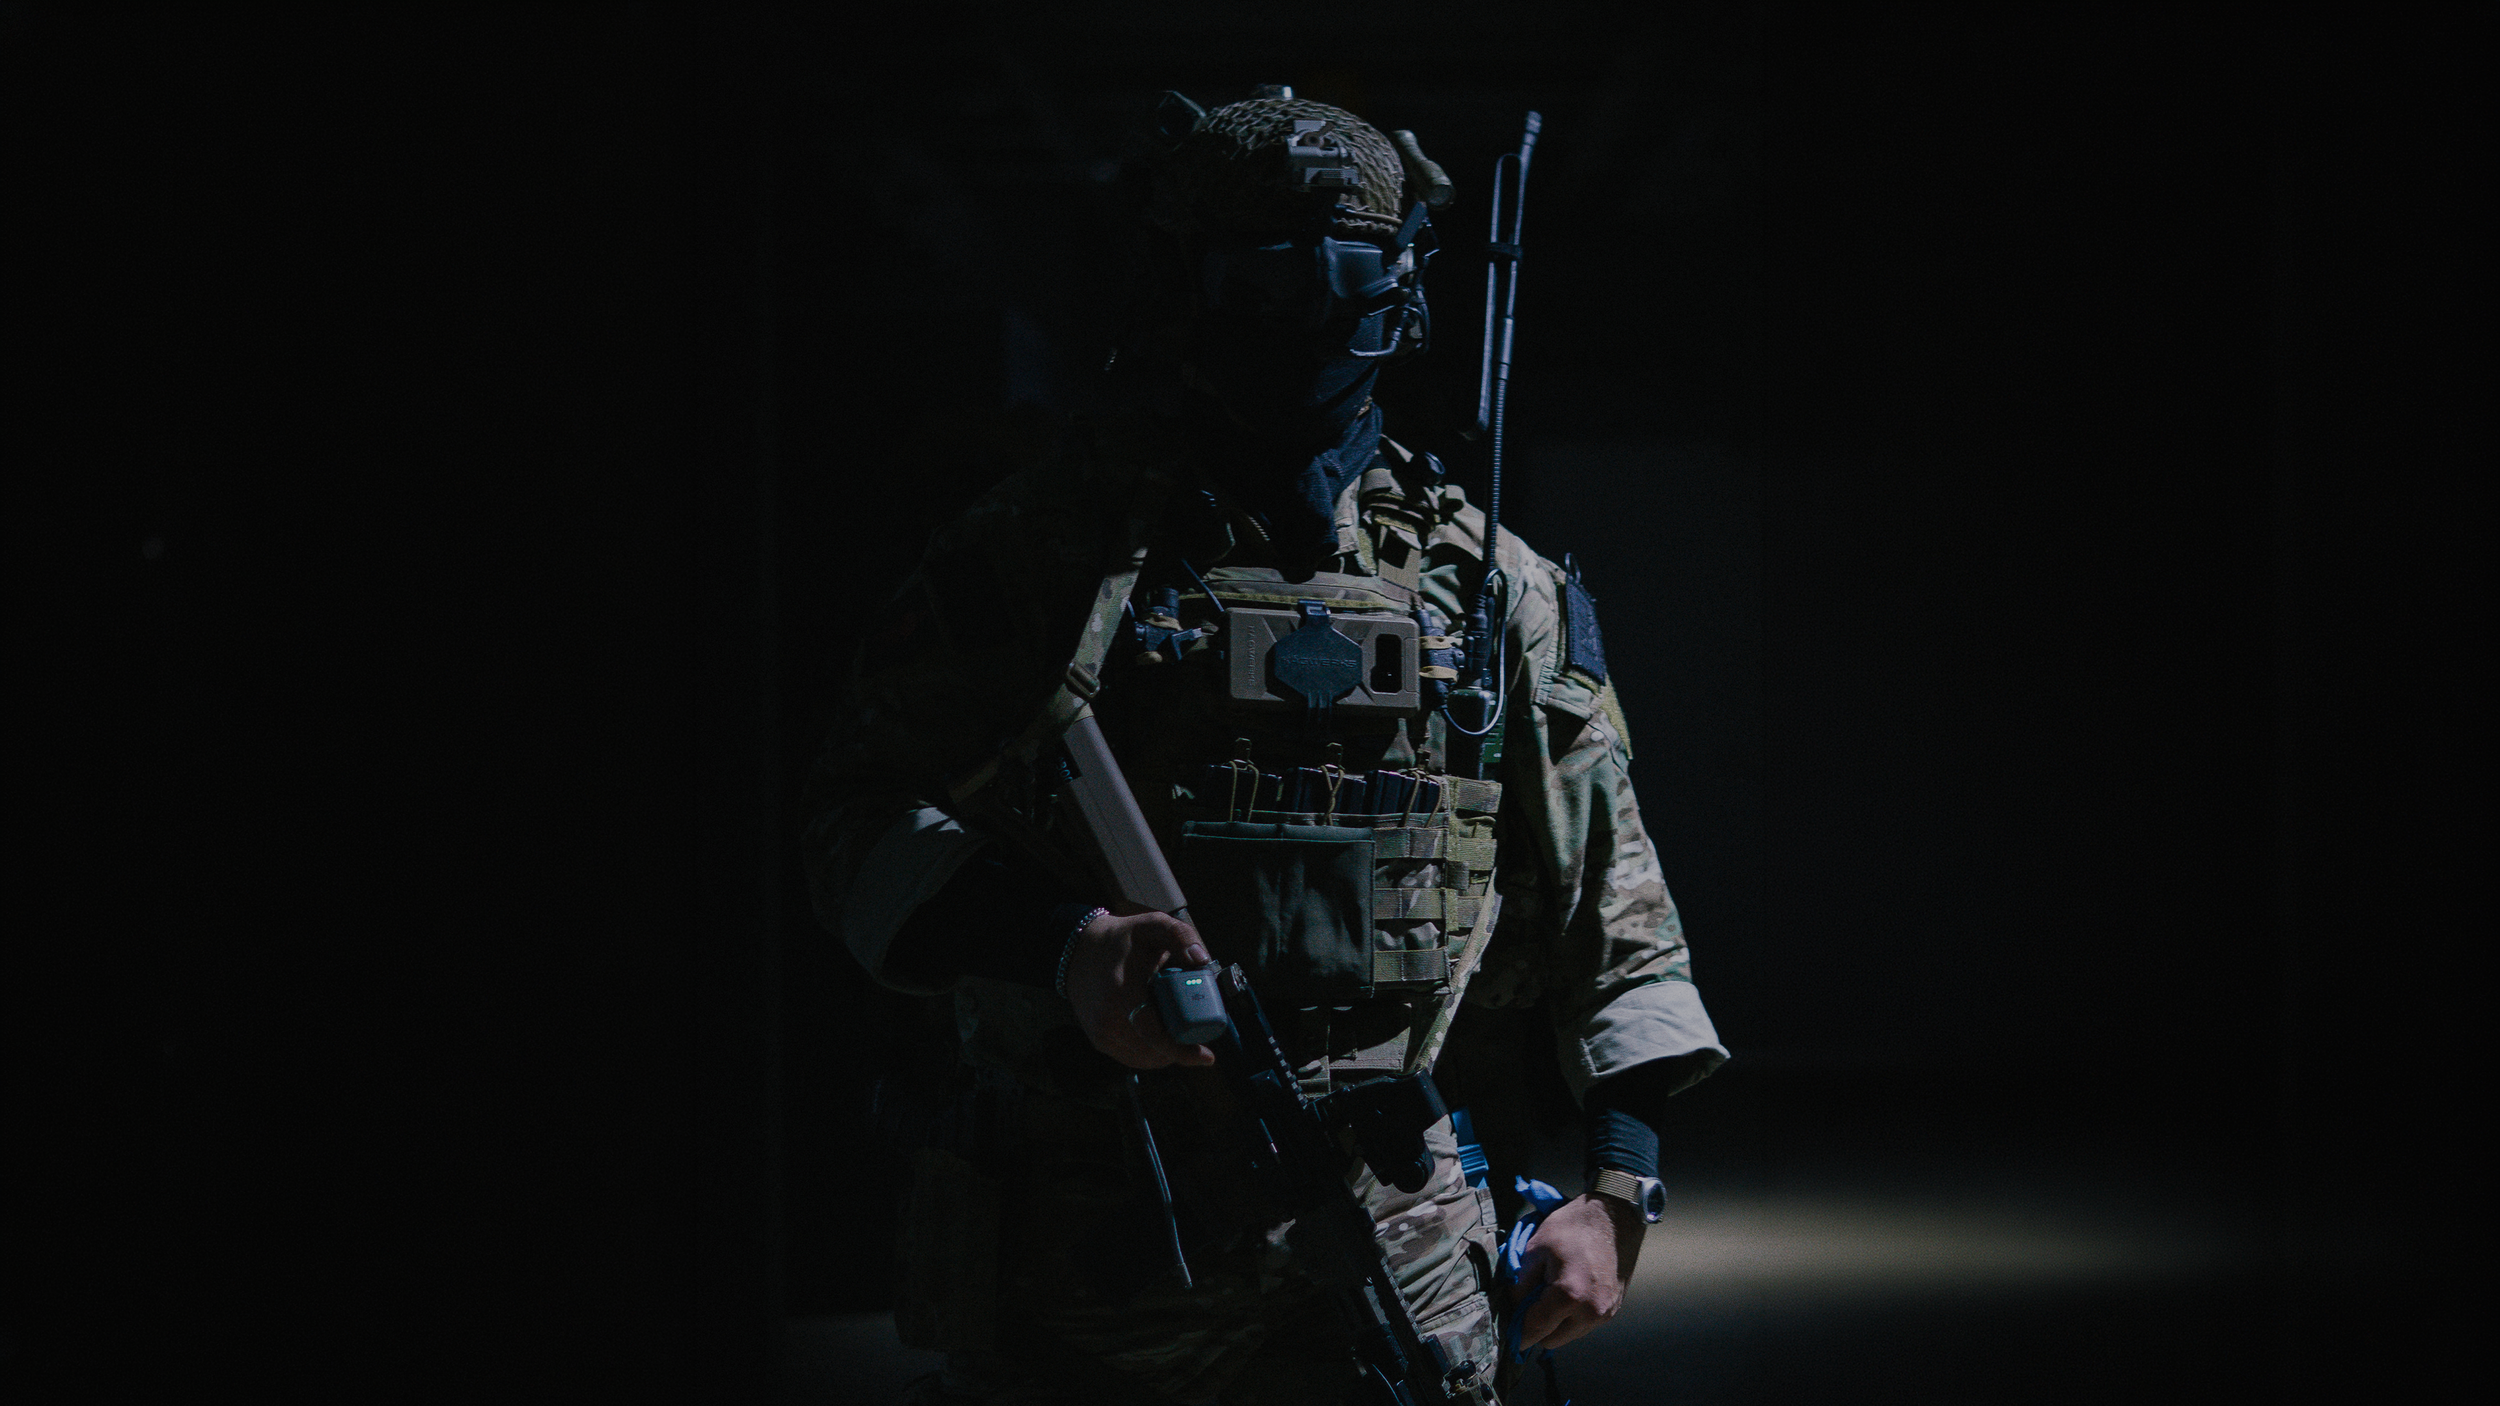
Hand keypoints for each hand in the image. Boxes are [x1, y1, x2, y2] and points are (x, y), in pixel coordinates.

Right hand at [1063, 906, 1218, 1070]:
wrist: (1079, 952)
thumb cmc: (1121, 940)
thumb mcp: (1152, 925)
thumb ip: (1181, 936)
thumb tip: (1202, 960)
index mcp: (1122, 993)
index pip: (1153, 1033)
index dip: (1182, 1050)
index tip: (1207, 1056)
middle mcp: (1108, 1020)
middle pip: (1156, 1049)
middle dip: (1182, 1045)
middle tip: (1198, 1031)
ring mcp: (1102, 1034)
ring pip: (1147, 1058)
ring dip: (1168, 1050)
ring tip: (1176, 1025)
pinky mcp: (1100, 1042)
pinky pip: (1134, 1058)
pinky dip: (1153, 1052)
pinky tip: (1160, 1033)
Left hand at [1514, 1192, 1644, 1351]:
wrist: (1613, 1216)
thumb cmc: (1573, 1226)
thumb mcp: (1535, 1248)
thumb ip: (1519, 1283)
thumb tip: (1513, 1307)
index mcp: (1569, 1295)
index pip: (1535, 1329)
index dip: (1517, 1333)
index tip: (1506, 1333)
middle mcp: (1591, 1312)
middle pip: (1552, 1340)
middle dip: (1537, 1326)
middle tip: (1530, 1302)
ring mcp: (1605, 1314)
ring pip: (1568, 1335)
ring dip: (1556, 1323)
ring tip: (1552, 1293)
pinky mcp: (1614, 1310)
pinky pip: (1583, 1325)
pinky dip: (1572, 1316)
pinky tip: (1570, 1291)